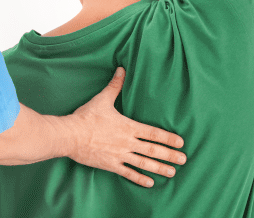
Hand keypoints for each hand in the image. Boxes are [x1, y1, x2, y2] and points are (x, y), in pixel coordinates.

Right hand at [65, 67, 186, 187]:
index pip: (153, 133)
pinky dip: (139, 178)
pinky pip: (128, 173)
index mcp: (128, 126)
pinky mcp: (110, 165)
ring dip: (159, 168)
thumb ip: (115, 85)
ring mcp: (120, 155)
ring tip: (172, 173)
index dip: (168, 138)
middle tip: (183, 160)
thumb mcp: (103, 99)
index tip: (181, 142)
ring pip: (144, 164)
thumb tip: (122, 69)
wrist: (70, 135)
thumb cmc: (87, 117)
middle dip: (170, 155)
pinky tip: (150, 183)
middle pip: (153, 150)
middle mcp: (127, 142)